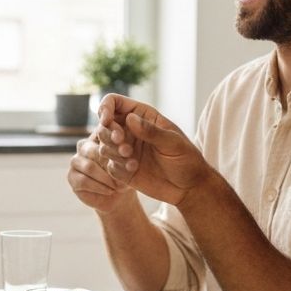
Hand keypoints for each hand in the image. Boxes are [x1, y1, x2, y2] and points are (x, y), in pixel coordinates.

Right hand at [67, 131, 134, 213]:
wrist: (118, 196)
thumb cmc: (126, 174)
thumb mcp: (129, 161)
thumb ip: (126, 153)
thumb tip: (127, 151)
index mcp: (98, 135)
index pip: (103, 132)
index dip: (114, 137)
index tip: (128, 149)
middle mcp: (84, 145)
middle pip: (94, 150)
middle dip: (112, 159)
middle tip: (129, 168)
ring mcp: (75, 160)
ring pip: (89, 167)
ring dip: (106, 178)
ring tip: (119, 185)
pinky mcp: (71, 176)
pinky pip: (84, 181)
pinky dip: (100, 187)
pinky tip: (110, 190)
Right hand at [94, 95, 212, 205]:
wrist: (188, 188)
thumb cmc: (186, 160)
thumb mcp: (173, 143)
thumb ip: (151, 131)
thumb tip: (130, 119)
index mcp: (142, 116)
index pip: (114, 102)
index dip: (105, 108)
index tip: (106, 121)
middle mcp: (130, 130)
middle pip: (104, 124)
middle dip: (108, 134)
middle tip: (122, 144)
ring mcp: (125, 150)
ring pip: (103, 145)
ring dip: (112, 151)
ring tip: (132, 159)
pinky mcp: (122, 169)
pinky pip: (108, 165)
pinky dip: (117, 167)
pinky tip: (134, 170)